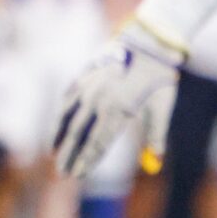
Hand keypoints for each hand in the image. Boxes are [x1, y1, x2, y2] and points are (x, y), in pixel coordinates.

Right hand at [50, 19, 184, 177]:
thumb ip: (156, 136)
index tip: (78, 175)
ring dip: (60, 138)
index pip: (97, 144)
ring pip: (67, 117)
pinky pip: (68, 100)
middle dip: (70, 156)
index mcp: (118, 111)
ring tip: (55, 154)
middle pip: (78, 135)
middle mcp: (98, 100)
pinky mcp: (83, 76)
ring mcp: (88, 87)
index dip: (87, 161)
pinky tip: (60, 126)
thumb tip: (155, 162)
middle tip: (63, 174)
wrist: (149, 42)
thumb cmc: (160, 79)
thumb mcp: (162, 109)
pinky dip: (62, 116)